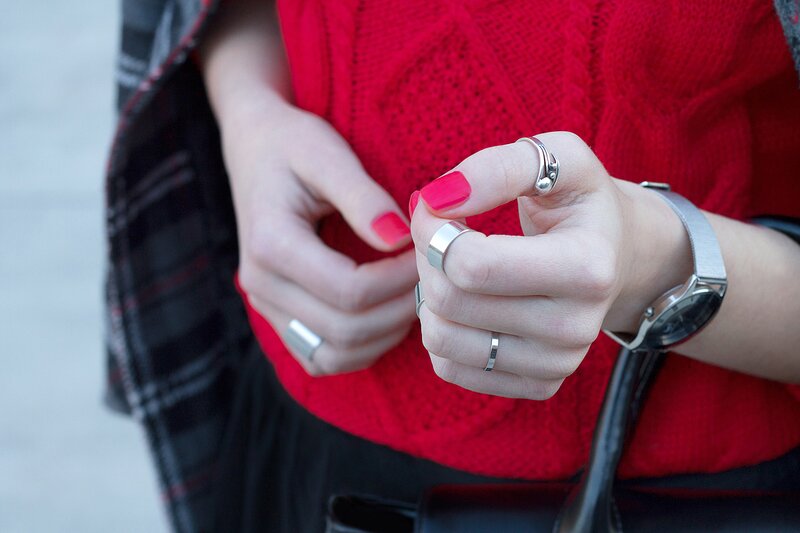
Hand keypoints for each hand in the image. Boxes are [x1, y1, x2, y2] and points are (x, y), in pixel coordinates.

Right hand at [222, 95, 417, 375]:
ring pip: (335, 355)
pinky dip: (363, 348)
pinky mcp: (278, 318)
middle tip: (431, 278)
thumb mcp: (328, 153)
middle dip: (399, 309)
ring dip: (385, 335)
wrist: (255, 149)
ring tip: (414, 295)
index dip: (399, 280)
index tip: (428, 253)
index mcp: (270, 244)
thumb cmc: (293, 144)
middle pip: (345, 329)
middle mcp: (260, 284)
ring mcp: (265, 307)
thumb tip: (399, 238)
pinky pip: (323, 358)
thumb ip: (363, 196)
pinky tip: (388, 314)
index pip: (348, 291)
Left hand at [410, 132, 690, 398]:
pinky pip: (449, 367)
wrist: (619, 255)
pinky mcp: (536, 385)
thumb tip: (439, 198)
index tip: (437, 206)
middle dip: (429, 257)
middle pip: (450, 301)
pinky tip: (466, 300)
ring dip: (429, 294)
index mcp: (587, 266)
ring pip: (440, 339)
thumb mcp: (557, 158)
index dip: (433, 229)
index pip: (472, 265)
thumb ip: (499, 167)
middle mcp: (576, 326)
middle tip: (443, 232)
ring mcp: (558, 363)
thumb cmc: (580, 202)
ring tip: (454, 266)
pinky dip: (442, 328)